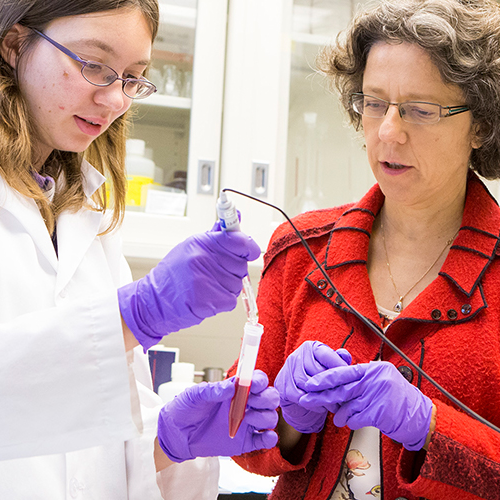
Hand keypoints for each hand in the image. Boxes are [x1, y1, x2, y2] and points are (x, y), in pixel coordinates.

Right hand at [118, 227, 259, 349]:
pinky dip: (223, 301)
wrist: (153, 301)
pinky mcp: (208, 301)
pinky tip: (207, 297)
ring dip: (227, 287)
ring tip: (207, 286)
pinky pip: (231, 300)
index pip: (239, 241)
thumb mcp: (190, 248)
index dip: (248, 247)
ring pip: (237, 283)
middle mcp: (203, 259)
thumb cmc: (172, 274)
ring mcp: (205, 281)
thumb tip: (237, 218)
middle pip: (241, 264)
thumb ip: (216, 235)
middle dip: (233, 270)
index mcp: (201, 243)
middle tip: (214, 273)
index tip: (250, 250)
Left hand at [157, 370, 278, 462]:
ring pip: (270, 417)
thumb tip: (230, 387)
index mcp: (235, 389)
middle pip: (269, 398)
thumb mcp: (196, 394)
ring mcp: (246, 423)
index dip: (260, 380)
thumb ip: (213, 390)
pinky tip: (265, 437)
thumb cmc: (186, 409)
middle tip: (252, 403)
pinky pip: (264, 440)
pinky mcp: (244, 441)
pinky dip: (270, 439)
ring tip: (248, 419)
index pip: (257, 380)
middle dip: (267, 399)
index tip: (255, 384)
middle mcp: (244, 404)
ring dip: (266, 417)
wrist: (176, 434)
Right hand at [274, 341, 351, 433]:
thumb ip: (337, 360)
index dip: (340, 368)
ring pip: (308, 384)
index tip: (353, 379)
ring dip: (323, 397)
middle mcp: (297, 355)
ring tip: (336, 405)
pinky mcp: (282, 385)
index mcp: (311, 347)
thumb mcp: (328, 367)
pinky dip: (312, 403)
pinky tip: (322, 408)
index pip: (327, 355)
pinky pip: (299, 396)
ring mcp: (287, 370)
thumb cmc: (317, 378)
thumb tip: (345, 355)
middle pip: (317, 371)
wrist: (297, 397)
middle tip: (346, 397)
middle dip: (333, 386)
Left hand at [302, 361, 432, 450]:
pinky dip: (351, 422)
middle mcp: (375, 379)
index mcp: (374, 369)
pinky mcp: (379, 412)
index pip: (344, 372)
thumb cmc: (399, 401)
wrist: (421, 418)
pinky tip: (351, 422)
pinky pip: (355, 418)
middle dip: (321, 395)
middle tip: (306, 398)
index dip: (325, 378)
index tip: (310, 382)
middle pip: (341, 388)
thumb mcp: (382, 381)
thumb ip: (362, 379)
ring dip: (339, 414)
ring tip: (337, 418)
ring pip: (346, 405)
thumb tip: (338, 382)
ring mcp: (377, 395)